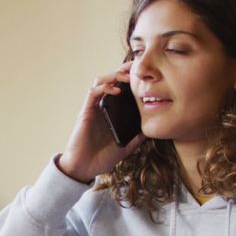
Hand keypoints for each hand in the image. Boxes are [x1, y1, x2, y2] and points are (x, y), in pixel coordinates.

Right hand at [57, 61, 146, 182]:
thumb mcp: (125, 148)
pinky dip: (104, 88)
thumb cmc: (101, 158)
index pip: (120, 89)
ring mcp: (93, 108)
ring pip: (101, 81)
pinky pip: (93, 93)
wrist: (84, 168)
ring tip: (127, 76)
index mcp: (112, 113)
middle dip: (123, 71)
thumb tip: (151, 131)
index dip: (130, 79)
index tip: (145, 74)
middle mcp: (102, 107)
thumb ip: (136, 139)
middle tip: (137, 67)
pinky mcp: (86, 112)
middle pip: (111, 80)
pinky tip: (116, 90)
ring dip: (114, 75)